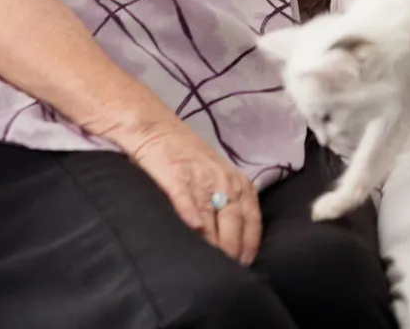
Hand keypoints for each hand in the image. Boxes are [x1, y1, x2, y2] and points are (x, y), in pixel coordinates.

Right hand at [123, 118, 261, 262]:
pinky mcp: (176, 177)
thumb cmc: (189, 159)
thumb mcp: (218, 179)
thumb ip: (229, 205)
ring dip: (213, 246)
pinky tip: (194, 233)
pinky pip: (186, 201)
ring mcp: (201, 179)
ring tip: (208, 270)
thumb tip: (235, 244)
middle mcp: (224, 181)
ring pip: (212, 219)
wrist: (157, 130)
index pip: (252, 221)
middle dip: (230, 253)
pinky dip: (191, 217)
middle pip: (234, 225)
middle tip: (225, 277)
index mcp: (239, 182)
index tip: (244, 268)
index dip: (249, 247)